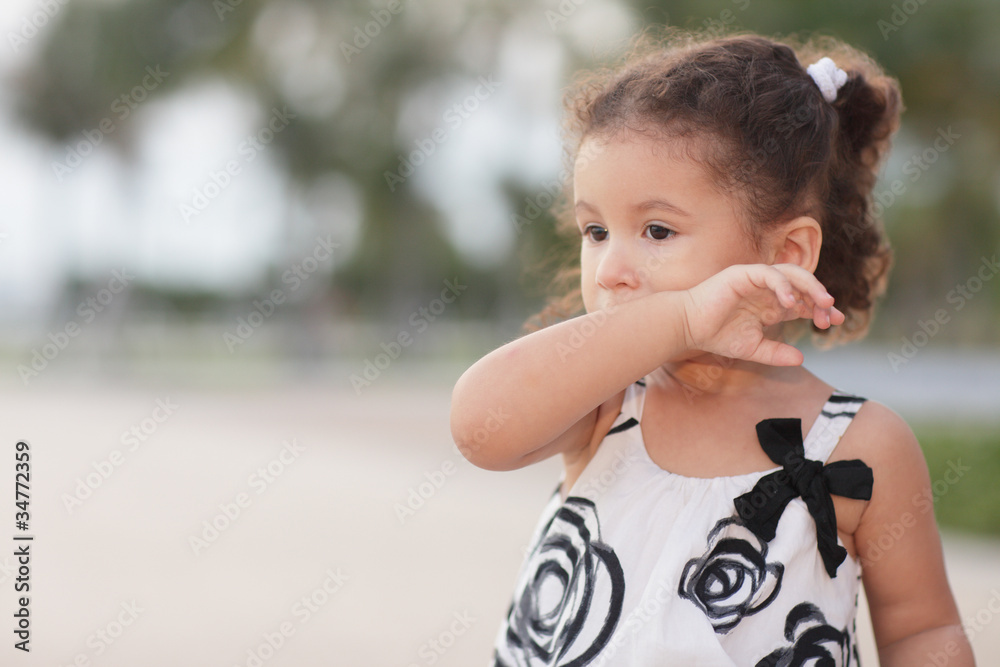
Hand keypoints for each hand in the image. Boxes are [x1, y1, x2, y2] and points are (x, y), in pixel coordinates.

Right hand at [680, 264, 844, 365]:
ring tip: (822, 302)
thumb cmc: (715, 336)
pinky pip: (769, 274)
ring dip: (810, 286)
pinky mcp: (743, 274)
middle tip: (832, 314)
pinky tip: (790, 302)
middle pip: (803, 286)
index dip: (821, 309)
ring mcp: (756, 279)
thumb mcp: (752, 348)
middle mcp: (767, 289)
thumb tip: (801, 359)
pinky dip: (783, 285)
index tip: (837, 322)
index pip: (803, 302)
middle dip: (820, 298)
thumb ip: (775, 354)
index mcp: (770, 304)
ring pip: (791, 274)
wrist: (688, 328)